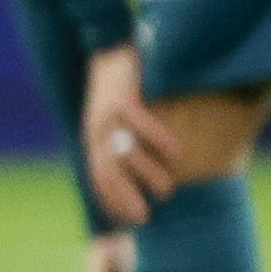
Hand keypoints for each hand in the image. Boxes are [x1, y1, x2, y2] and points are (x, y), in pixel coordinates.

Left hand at [75, 44, 175, 229]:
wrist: (111, 51)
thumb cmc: (122, 92)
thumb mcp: (119, 122)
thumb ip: (130, 145)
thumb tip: (158, 173)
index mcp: (95, 139)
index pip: (99, 175)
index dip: (111, 198)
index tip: (128, 221)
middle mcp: (97, 129)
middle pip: (108, 169)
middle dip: (125, 195)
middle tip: (144, 218)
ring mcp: (108, 112)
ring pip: (124, 149)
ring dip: (145, 173)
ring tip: (166, 191)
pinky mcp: (122, 95)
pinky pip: (139, 120)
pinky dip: (157, 137)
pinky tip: (175, 152)